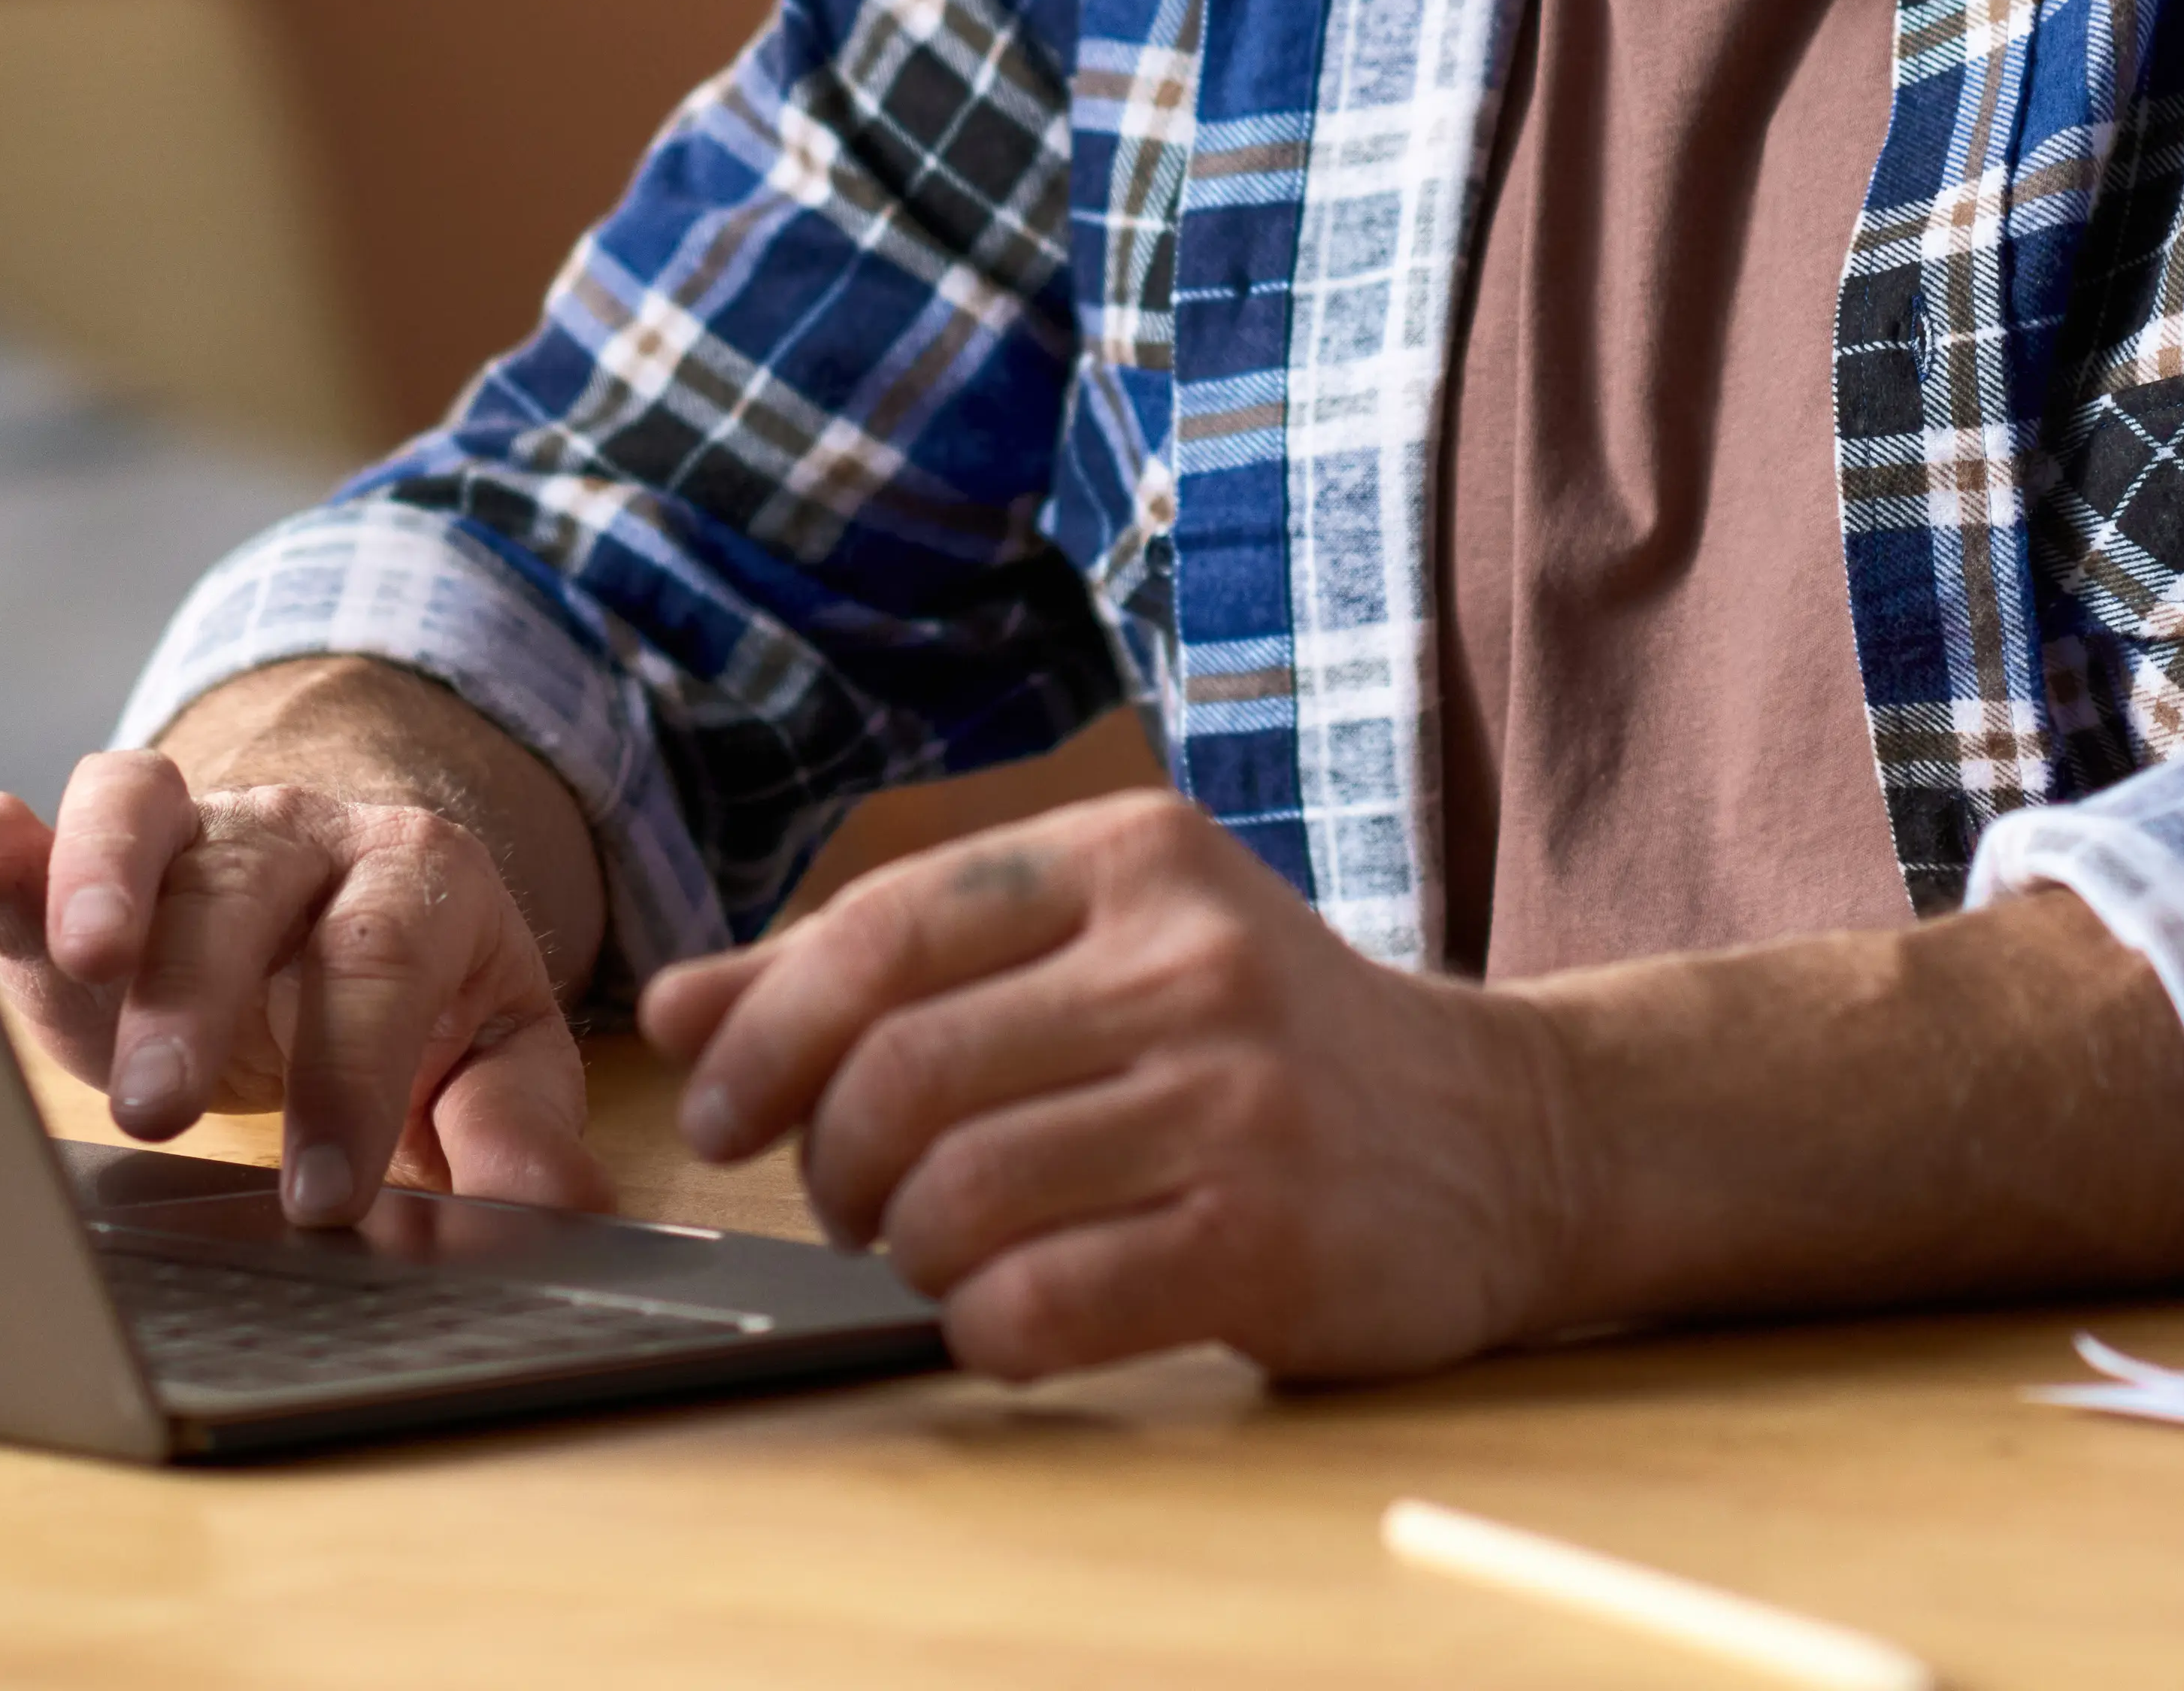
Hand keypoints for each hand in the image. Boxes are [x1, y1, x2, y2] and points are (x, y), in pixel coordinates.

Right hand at [0, 665, 612, 1227]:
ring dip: (101, 882)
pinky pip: (17, 818)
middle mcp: (290, 835)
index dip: (354, 1072)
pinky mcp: (70, 850)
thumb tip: (558, 1207)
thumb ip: (516, 1121)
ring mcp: (178, 828)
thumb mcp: (488, 1049)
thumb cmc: (409, 990)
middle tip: (165, 1112)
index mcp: (408, 879)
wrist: (334, 881)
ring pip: (134, 814)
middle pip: (248, 887)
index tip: (323, 1196)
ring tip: (79, 964)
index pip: (383, 961)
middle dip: (202, 995)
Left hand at [637, 790, 1568, 1382]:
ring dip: (911, 1255)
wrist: (1504, 1135)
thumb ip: (886, 967)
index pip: (880, 931)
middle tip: (857, 1204)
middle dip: (834, 1165)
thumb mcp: (1099, 946)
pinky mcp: (1266, 1237)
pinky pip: (1041, 1303)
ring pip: (956, 1198)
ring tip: (948, 1255)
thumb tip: (678, 1003)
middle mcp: (1185, 959)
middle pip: (898, 1076)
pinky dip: (986, 1329)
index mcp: (1130, 854)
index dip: (767, 1034)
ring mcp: (1235, 1098)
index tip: (725, 1112)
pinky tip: (1015, 1315)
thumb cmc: (1263, 1040)